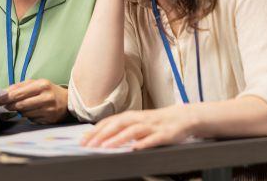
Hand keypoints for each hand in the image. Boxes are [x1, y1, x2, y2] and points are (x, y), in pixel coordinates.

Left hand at [0, 79, 68, 123]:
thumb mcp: (35, 83)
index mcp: (42, 85)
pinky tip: (33, 112)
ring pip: (25, 113)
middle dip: (11, 106)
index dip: (6, 98)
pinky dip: (29, 116)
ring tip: (21, 107)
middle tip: (6, 106)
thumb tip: (4, 92)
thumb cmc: (48, 90)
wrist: (67, 100)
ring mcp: (49, 110)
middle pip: (21, 104)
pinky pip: (32, 120)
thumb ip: (19, 86)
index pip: (19, 93)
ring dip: (20, 111)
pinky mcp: (49, 119)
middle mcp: (46, 97)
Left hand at [81, 105, 196, 149]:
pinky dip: (143, 143)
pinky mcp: (165, 134)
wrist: (183, 117)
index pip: (109, 122)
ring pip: (132, 131)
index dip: (96, 130)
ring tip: (106, 147)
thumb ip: (123, 128)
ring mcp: (152, 126)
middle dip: (101, 135)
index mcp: (131, 116)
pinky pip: (153, 139)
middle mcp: (139, 119)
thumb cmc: (158, 122)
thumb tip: (102, 136)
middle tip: (89, 145)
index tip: (84, 139)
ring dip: (118, 139)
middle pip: (117, 125)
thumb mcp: (138, 123)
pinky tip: (135, 149)